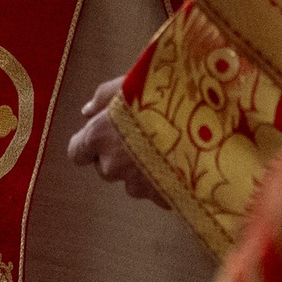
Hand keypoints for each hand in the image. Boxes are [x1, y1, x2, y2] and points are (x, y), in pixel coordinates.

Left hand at [66, 74, 166, 204]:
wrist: (205, 122)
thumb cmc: (162, 96)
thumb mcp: (129, 84)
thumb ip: (103, 98)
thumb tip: (86, 111)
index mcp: (98, 136)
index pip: (77, 152)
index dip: (87, 145)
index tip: (101, 134)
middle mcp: (113, 165)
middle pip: (104, 167)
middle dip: (116, 155)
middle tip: (138, 135)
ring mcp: (137, 185)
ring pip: (131, 181)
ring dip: (139, 169)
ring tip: (163, 147)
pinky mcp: (162, 198)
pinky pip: (156, 191)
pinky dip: (162, 180)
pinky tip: (178, 160)